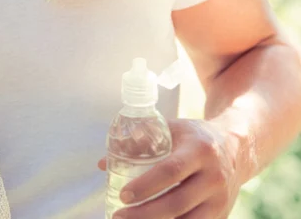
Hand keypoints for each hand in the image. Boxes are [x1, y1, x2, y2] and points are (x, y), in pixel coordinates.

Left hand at [97, 119, 243, 218]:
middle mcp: (214, 176)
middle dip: (145, 213)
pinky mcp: (222, 215)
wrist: (236, 148)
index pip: (170, 171)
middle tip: (119, 216)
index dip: (146, 185)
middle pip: (176, 202)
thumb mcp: (173, 128)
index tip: (123, 195)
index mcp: (199, 150)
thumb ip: (139, 141)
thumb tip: (102, 162)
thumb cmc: (194, 137)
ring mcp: (220, 199)